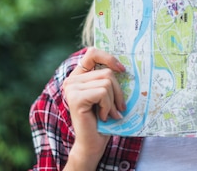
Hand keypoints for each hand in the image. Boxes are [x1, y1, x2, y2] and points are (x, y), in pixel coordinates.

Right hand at [62, 47, 125, 169]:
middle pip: (106, 72)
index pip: (92, 53)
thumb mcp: (107, 95)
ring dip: (113, 101)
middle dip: (118, 91)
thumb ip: (109, 80)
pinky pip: (103, 93)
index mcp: (78, 77)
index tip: (122, 69)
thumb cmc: (103, 120)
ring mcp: (72, 88)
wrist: (92, 144)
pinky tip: (103, 117)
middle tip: (117, 108)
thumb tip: (124, 66)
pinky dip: (108, 106)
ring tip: (109, 114)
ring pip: (107, 82)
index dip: (108, 58)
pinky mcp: (76, 98)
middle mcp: (71, 80)